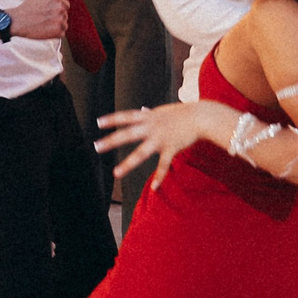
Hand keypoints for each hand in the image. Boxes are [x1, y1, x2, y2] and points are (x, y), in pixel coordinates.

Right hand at [9, 0, 70, 40]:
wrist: (17, 21)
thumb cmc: (25, 9)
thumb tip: (56, 2)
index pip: (66, 6)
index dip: (60, 10)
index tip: (54, 14)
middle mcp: (60, 9)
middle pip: (64, 16)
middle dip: (57, 19)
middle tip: (46, 21)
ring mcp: (60, 20)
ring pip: (64, 25)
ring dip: (57, 27)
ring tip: (45, 27)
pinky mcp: (58, 31)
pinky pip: (61, 34)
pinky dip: (55, 34)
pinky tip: (46, 32)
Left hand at [95, 100, 232, 185]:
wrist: (201, 116)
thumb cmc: (183, 113)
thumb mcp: (163, 111)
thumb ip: (150, 113)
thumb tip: (142, 109)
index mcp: (149, 117)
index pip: (126, 117)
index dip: (112, 119)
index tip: (98, 123)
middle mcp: (152, 127)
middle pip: (127, 134)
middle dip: (111, 141)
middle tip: (96, 147)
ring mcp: (160, 139)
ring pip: (141, 153)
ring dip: (127, 164)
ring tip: (115, 173)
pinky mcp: (171, 148)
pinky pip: (163, 165)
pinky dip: (159, 176)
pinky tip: (154, 188)